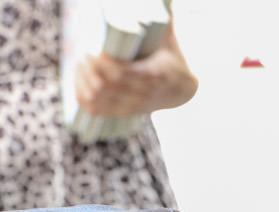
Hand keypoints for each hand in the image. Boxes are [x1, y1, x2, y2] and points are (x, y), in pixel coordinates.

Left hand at [75, 25, 197, 117]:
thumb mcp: (169, 36)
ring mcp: (134, 106)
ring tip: (80, 65)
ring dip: (83, 82)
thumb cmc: (171, 56)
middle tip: (83, 55)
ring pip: (98, 99)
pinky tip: (80, 84)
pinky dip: (83, 98)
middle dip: (88, 70)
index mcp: (156, 75)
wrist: (182, 90)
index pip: (123, 75)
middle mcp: (145, 94)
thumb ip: (163, 16)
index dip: (101, 65)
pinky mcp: (125, 112)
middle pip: (105, 87)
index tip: (91, 51)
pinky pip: (98, 111)